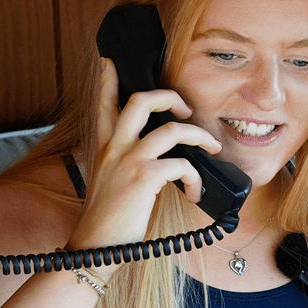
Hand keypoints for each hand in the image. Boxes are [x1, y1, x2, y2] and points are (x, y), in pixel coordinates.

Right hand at [63, 59, 222, 271]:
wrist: (95, 248)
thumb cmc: (108, 219)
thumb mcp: (110, 182)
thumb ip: (127, 162)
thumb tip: (162, 158)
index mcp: (104, 147)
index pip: (104, 103)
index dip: (109, 78)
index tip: (112, 59)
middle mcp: (113, 148)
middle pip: (141, 100)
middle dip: (170, 96)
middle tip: (186, 109)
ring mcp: (127, 161)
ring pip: (171, 129)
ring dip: (200, 137)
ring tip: (212, 147)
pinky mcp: (143, 179)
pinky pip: (182, 165)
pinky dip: (196, 178)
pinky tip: (194, 192)